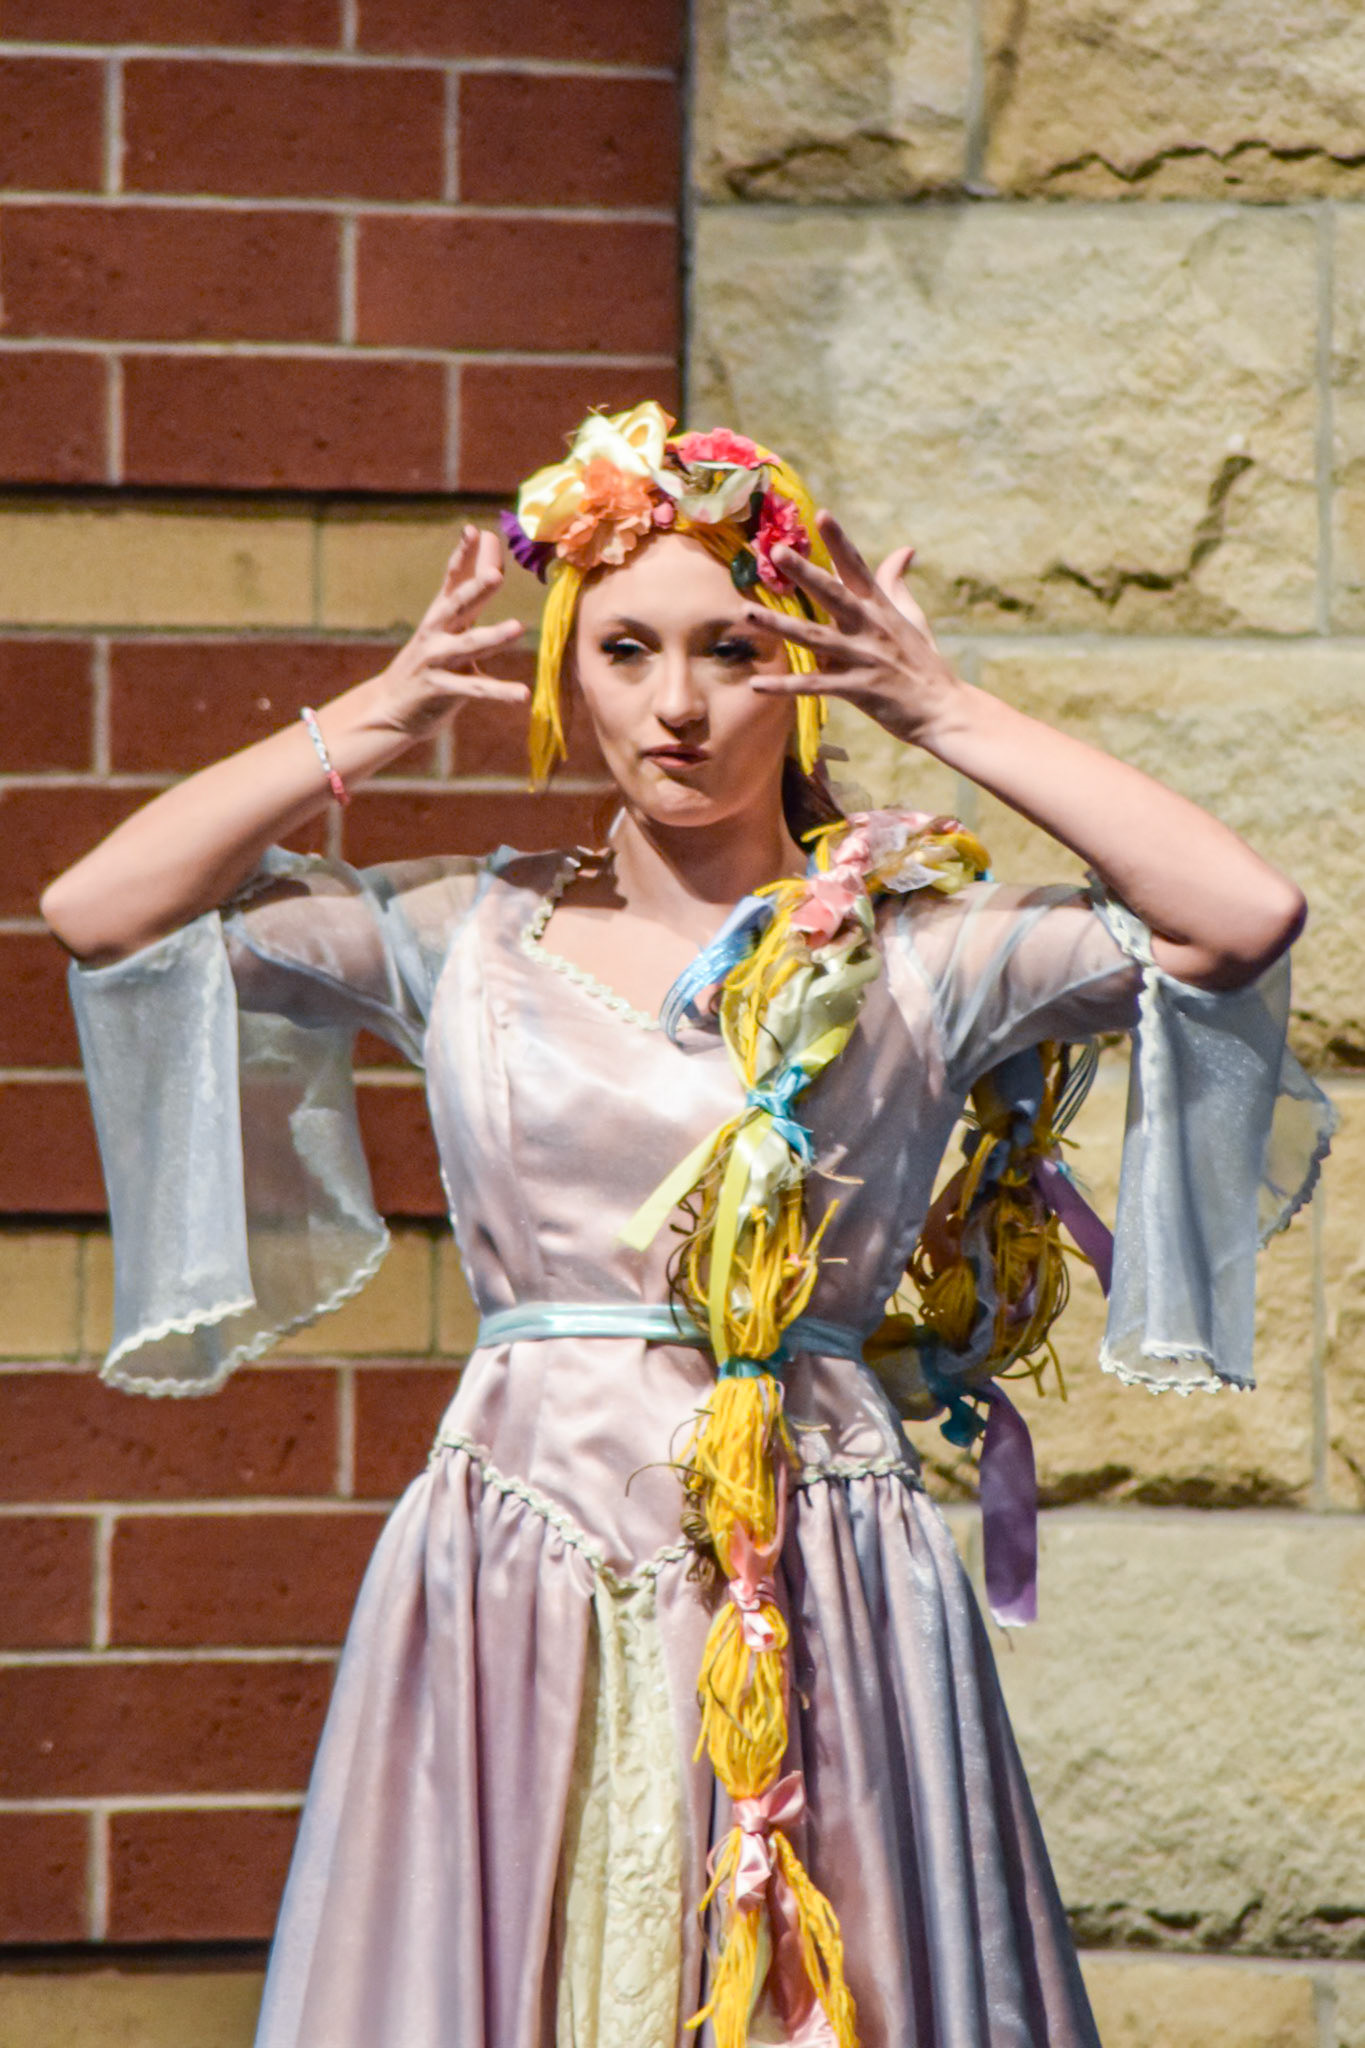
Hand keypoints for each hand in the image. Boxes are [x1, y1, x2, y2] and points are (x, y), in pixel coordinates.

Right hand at [375, 525, 528, 738]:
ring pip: (467, 646)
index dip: (463, 555)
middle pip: (457, 606)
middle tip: (495, 574)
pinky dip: (499, 692)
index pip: (453, 579)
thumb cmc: (431, 658)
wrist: (391, 708)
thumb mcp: (449, 622)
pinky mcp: (440, 689)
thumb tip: (486, 539)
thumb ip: (471, 585)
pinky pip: (474, 690)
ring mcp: (435, 661)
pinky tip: (523, 694)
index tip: (474, 531)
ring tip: (517, 627)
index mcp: (441, 614)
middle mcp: (435, 632)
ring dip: (492, 636)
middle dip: (475, 588)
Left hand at [743, 511, 962, 748]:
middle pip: (833, 594)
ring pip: (814, 637)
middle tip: (777, 551)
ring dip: (779, 626)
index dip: (839, 541)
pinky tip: (756, 685)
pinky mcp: (858, 689)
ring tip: (747, 613)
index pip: (857, 568)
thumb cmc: (924, 663)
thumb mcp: (913, 618)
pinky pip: (814, 687)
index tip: (821, 514)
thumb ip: (897, 584)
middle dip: (804, 572)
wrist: (944, 709)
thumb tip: (904, 549)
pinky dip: (784, 687)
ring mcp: (863, 658)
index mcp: (881, 608)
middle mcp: (870, 628)